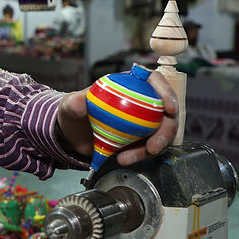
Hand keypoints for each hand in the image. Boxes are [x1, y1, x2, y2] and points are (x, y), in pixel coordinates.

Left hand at [56, 68, 178, 165]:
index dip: (166, 92)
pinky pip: (151, 145)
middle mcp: (140, 99)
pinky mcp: (141, 136)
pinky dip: (142, 154)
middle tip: (153, 147)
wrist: (71, 136)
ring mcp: (143, 119)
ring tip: (129, 157)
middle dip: (166, 130)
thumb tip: (79, 101)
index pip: (154, 80)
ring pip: (162, 131)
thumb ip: (73, 103)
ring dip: (154, 146)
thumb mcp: (70, 106)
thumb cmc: (73, 114)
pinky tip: (124, 158)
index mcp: (127, 83)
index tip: (169, 108)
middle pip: (165, 109)